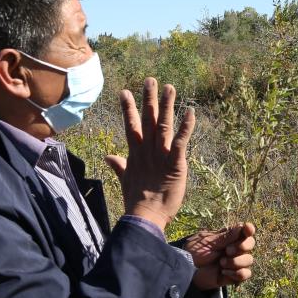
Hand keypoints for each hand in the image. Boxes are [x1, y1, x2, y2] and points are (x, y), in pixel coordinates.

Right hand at [105, 78, 194, 230]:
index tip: (125, 91)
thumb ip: (118, 165)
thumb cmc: (137, 201)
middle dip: (149, 99)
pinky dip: (186, 127)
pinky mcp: (175, 163)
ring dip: (167, 106)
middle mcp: (147, 151)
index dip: (128, 108)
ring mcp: (161, 156)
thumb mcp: (126, 179)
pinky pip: (181, 141)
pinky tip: (190, 112)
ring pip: (164, 125)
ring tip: (169, 87)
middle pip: (147, 120)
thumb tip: (107, 157)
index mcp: (136, 154)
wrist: (145, 218)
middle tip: (150, 80)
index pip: (131, 126)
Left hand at [187, 222, 255, 289]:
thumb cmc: (194, 252)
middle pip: (250, 244)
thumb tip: (242, 225)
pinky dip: (237, 273)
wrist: (186, 270)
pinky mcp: (233, 275)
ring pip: (249, 260)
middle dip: (242, 246)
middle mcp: (234, 248)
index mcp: (228, 237)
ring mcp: (235, 262)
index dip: (249, 229)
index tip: (248, 229)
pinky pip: (246, 274)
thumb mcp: (208, 242)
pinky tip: (224, 272)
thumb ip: (226, 236)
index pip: (244, 231)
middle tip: (228, 250)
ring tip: (221, 263)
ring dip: (237, 261)